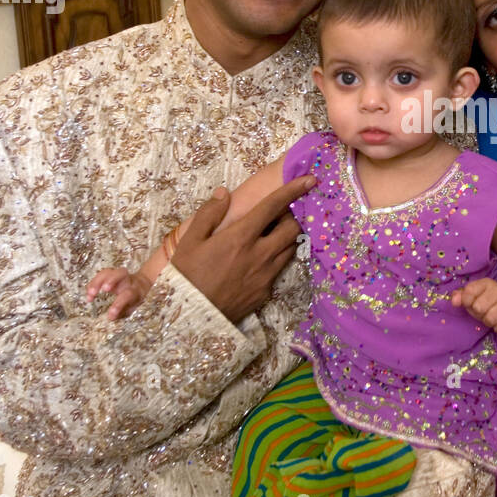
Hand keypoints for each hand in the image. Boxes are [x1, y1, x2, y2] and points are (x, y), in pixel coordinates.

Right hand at [86, 267, 152, 319]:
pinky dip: (93, 283)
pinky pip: (100, 275)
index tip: (109, 316)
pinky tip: (88, 292)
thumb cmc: (134, 299)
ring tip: (90, 293)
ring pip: (108, 272)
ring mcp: (118, 275)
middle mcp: (128, 279)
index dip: (118, 304)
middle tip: (103, 290)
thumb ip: (123, 312)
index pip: (128, 294)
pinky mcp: (110, 273)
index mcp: (136, 289)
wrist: (141, 284)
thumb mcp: (133, 307)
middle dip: (111, 280)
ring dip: (97, 281)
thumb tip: (110, 319)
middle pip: (121, 273)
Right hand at [171, 178, 315, 322]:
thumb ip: (209, 214)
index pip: (274, 207)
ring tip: (277, 231)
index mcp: (241, 237)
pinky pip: (280, 269)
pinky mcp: (266, 292)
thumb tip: (224, 193)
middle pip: (293, 228)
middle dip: (295, 215)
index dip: (293, 190)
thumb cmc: (186, 275)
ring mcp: (266, 275)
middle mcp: (260, 254)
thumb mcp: (190, 241)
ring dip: (289, 236)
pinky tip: (264, 258)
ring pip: (291, 248)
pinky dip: (278, 258)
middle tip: (286, 211)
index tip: (311, 179)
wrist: (189, 318)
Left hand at [451, 278, 496, 333]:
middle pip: (479, 308)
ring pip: (490, 319)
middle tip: (482, 311)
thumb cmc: (486, 299)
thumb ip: (460, 296)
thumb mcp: (473, 294)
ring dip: (488, 321)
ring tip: (491, 316)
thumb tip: (454, 301)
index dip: (466, 301)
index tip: (469, 303)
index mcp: (485, 283)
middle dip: (478, 313)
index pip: (469, 292)